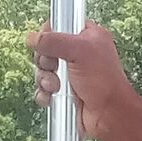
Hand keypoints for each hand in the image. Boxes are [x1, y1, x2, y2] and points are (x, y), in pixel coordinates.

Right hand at [28, 22, 141, 140]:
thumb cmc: (103, 82)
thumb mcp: (79, 50)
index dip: (50, 34)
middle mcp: (79, 54)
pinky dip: (44, 94)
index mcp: (88, 36)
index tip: (50, 44)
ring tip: (56, 86)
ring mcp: (71, 74)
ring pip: (43, 70)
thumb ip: (53, 40)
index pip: (60, 25)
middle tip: (55, 67)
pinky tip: (52, 97)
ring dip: (45, 79)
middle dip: (45, 61)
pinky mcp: (64, 92)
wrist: (109, 115)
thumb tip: (32, 38)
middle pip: (46, 49)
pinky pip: (43, 89)